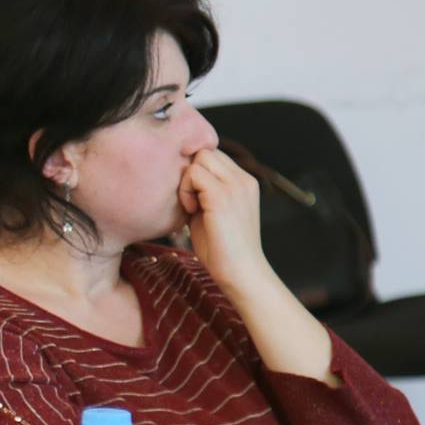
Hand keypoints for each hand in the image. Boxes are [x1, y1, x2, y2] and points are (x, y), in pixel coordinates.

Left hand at [179, 148, 274, 295]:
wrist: (240, 272)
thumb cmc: (222, 248)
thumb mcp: (212, 212)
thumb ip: (203, 191)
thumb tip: (180, 176)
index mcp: (244, 182)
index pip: (214, 156)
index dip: (196, 171)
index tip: (192, 197)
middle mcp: (244, 179)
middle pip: (205, 152)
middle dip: (191, 172)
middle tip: (190, 201)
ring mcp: (235, 186)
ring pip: (199, 158)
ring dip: (187, 180)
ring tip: (192, 206)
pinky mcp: (222, 195)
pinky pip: (193, 173)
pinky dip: (185, 190)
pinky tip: (191, 211)